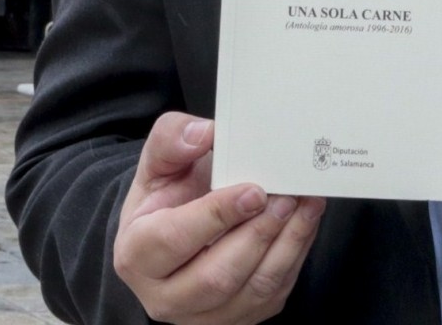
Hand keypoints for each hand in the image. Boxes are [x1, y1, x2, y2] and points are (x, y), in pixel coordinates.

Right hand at [113, 113, 325, 324]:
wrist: (174, 228)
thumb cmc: (166, 199)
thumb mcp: (157, 163)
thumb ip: (172, 140)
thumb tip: (203, 134)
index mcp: (137, 255)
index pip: (174, 239)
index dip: (217, 215)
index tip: (253, 191)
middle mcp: (165, 296)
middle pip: (217, 277)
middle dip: (258, 234)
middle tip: (286, 197)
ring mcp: (202, 315)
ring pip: (252, 290)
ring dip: (285, 245)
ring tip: (304, 205)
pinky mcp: (237, 320)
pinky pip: (272, 295)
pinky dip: (294, 256)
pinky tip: (304, 223)